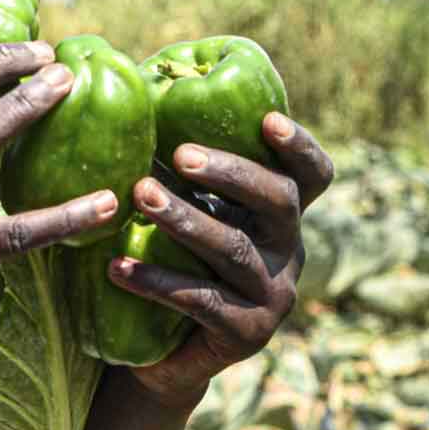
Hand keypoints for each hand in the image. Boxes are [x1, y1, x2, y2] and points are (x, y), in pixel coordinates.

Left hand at [113, 113, 334, 409]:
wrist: (158, 350)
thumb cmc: (164, 254)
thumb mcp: (180, 206)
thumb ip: (173, 157)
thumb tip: (132, 78)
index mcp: (278, 213)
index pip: (313, 176)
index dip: (299, 146)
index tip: (268, 120)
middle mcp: (287, 249)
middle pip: (278, 201)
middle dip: (231, 172)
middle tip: (179, 154)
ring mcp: (274, 295)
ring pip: (234, 249)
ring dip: (185, 219)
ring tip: (139, 196)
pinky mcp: (248, 334)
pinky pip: (202, 302)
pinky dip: (156, 280)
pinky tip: (115, 267)